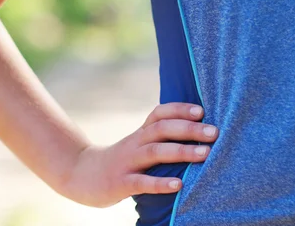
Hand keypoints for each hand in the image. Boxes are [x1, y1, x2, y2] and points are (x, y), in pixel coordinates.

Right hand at [59, 103, 218, 207]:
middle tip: (214, 132)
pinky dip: (160, 183)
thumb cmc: (120, 161)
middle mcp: (134, 144)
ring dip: (180, 151)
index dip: (179, 109)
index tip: (201, 111)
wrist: (80, 175)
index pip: (159, 114)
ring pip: (154, 152)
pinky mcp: (120, 183)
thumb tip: (196, 131)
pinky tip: (179, 185)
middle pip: (161, 129)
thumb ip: (159, 138)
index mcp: (140, 133)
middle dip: (188, 129)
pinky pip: (141, 182)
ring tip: (205, 153)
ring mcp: (126, 163)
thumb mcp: (136, 145)